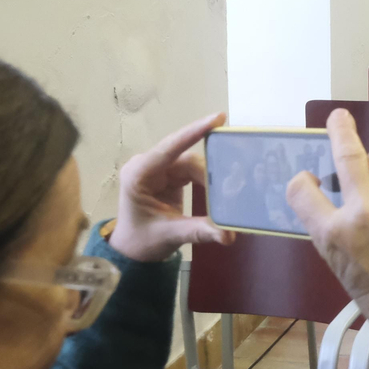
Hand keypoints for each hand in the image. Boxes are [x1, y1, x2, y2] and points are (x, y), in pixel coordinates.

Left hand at [107, 113, 234, 261]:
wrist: (132, 249)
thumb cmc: (143, 241)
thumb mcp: (170, 235)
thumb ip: (199, 231)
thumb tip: (228, 235)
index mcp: (139, 175)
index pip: (169, 148)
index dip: (194, 132)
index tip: (218, 118)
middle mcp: (147, 166)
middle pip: (185, 156)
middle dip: (210, 168)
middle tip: (235, 176)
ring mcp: (158, 169)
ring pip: (192, 163)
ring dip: (210, 176)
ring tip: (229, 190)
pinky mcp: (169, 175)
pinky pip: (192, 171)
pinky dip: (206, 179)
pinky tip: (220, 187)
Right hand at [287, 109, 368, 338]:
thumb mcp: (344, 269)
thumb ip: (339, 233)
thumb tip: (343, 205)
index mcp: (332, 235)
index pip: (302, 191)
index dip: (303, 181)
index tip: (308, 177)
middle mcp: (360, 211)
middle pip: (346, 153)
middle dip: (340, 130)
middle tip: (339, 118)